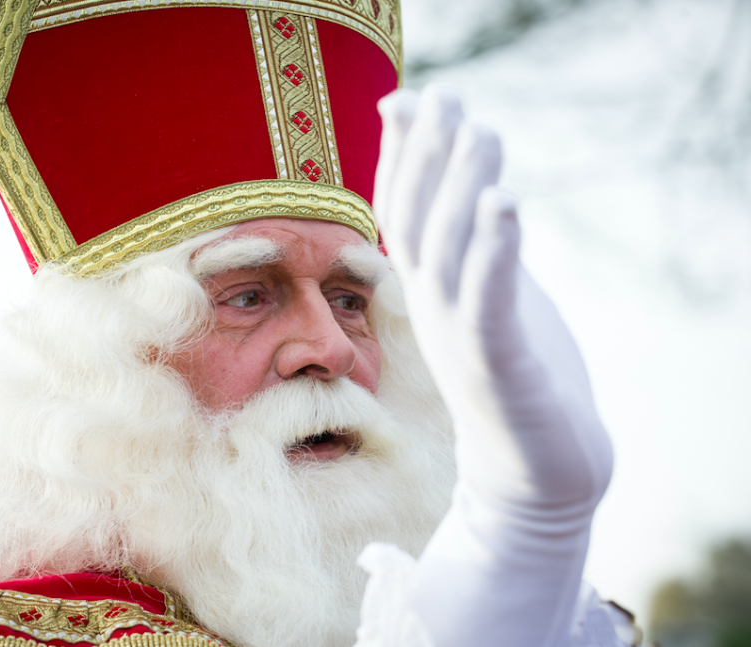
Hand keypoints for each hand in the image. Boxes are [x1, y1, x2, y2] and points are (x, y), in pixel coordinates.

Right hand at [368, 85, 613, 646]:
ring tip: (481, 131)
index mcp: (427, 291)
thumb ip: (476, 243)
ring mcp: (459, 338)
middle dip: (426, 157)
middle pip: (417, 222)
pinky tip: (505, 204)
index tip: (409, 98)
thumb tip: (471, 187)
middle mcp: (431, 309)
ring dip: (460, 190)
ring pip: (449, 253)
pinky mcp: (498, 365)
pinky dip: (495, 251)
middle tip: (445, 96)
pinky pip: (489, 302)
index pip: (401, 212)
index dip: (400, 156)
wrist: (535, 468)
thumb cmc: (516, 374)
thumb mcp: (490, 296)